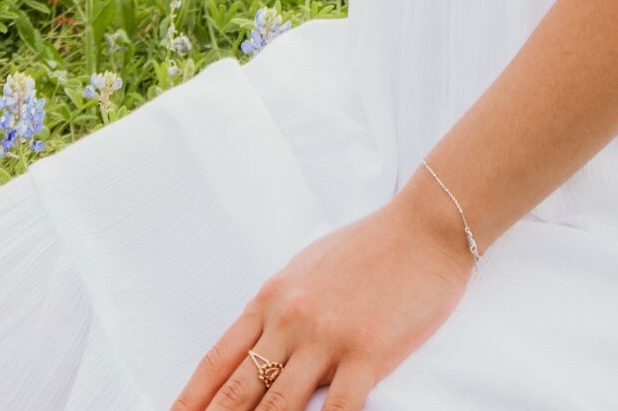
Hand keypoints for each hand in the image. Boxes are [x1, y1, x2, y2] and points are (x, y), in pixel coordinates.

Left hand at [168, 182, 475, 410]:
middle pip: (239, 392)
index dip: (190, 400)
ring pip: (278, 409)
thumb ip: (280, 307)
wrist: (427, 225)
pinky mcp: (368, 352)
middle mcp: (292, 319)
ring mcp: (328, 337)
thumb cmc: (371, 244)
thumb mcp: (309, 266)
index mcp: (273, 297)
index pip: (217, 361)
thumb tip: (255, 345)